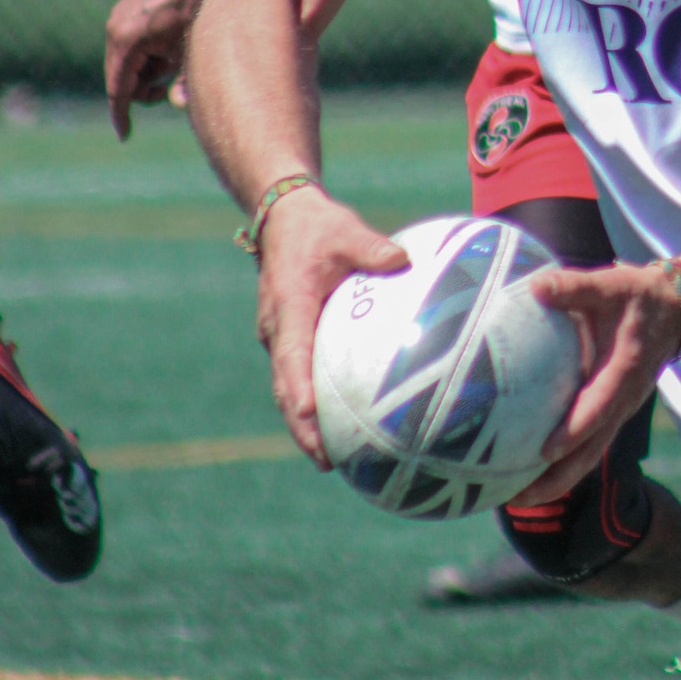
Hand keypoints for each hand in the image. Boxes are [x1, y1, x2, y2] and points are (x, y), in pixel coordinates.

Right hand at [105, 0, 213, 138]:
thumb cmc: (193, 0)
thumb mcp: (191, 44)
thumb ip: (183, 77)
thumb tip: (181, 105)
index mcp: (125, 43)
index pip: (118, 90)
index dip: (122, 115)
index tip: (125, 136)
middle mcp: (114, 32)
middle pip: (122, 78)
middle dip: (144, 90)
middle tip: (170, 87)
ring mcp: (118, 20)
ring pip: (128, 62)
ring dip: (149, 70)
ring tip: (176, 59)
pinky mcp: (127, 13)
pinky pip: (132, 46)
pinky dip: (148, 55)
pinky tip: (171, 45)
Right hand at [254, 187, 408, 466]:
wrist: (283, 219)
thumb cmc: (318, 226)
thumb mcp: (346, 231)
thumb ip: (372, 247)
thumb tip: (403, 259)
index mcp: (289, 305)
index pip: (292, 354)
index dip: (300, 388)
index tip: (311, 417)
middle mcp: (277, 328)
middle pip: (285, 387)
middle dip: (300, 426)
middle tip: (326, 459)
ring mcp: (279, 336)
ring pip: (287, 388)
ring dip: (303, 423)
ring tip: (331, 458)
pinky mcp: (288, 338)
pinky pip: (297, 376)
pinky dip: (310, 403)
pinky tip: (339, 423)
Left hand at [512, 263, 680, 504]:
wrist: (676, 310)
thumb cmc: (639, 296)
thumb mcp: (612, 285)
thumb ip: (575, 287)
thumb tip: (535, 286)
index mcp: (624, 372)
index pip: (599, 408)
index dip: (575, 431)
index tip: (546, 451)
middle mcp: (624, 401)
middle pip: (591, 451)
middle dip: (557, 478)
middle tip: (519, 498)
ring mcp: (620, 411)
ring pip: (590, 455)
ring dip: (557, 481)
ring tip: (517, 500)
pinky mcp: (613, 412)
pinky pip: (589, 446)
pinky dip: (564, 466)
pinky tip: (533, 474)